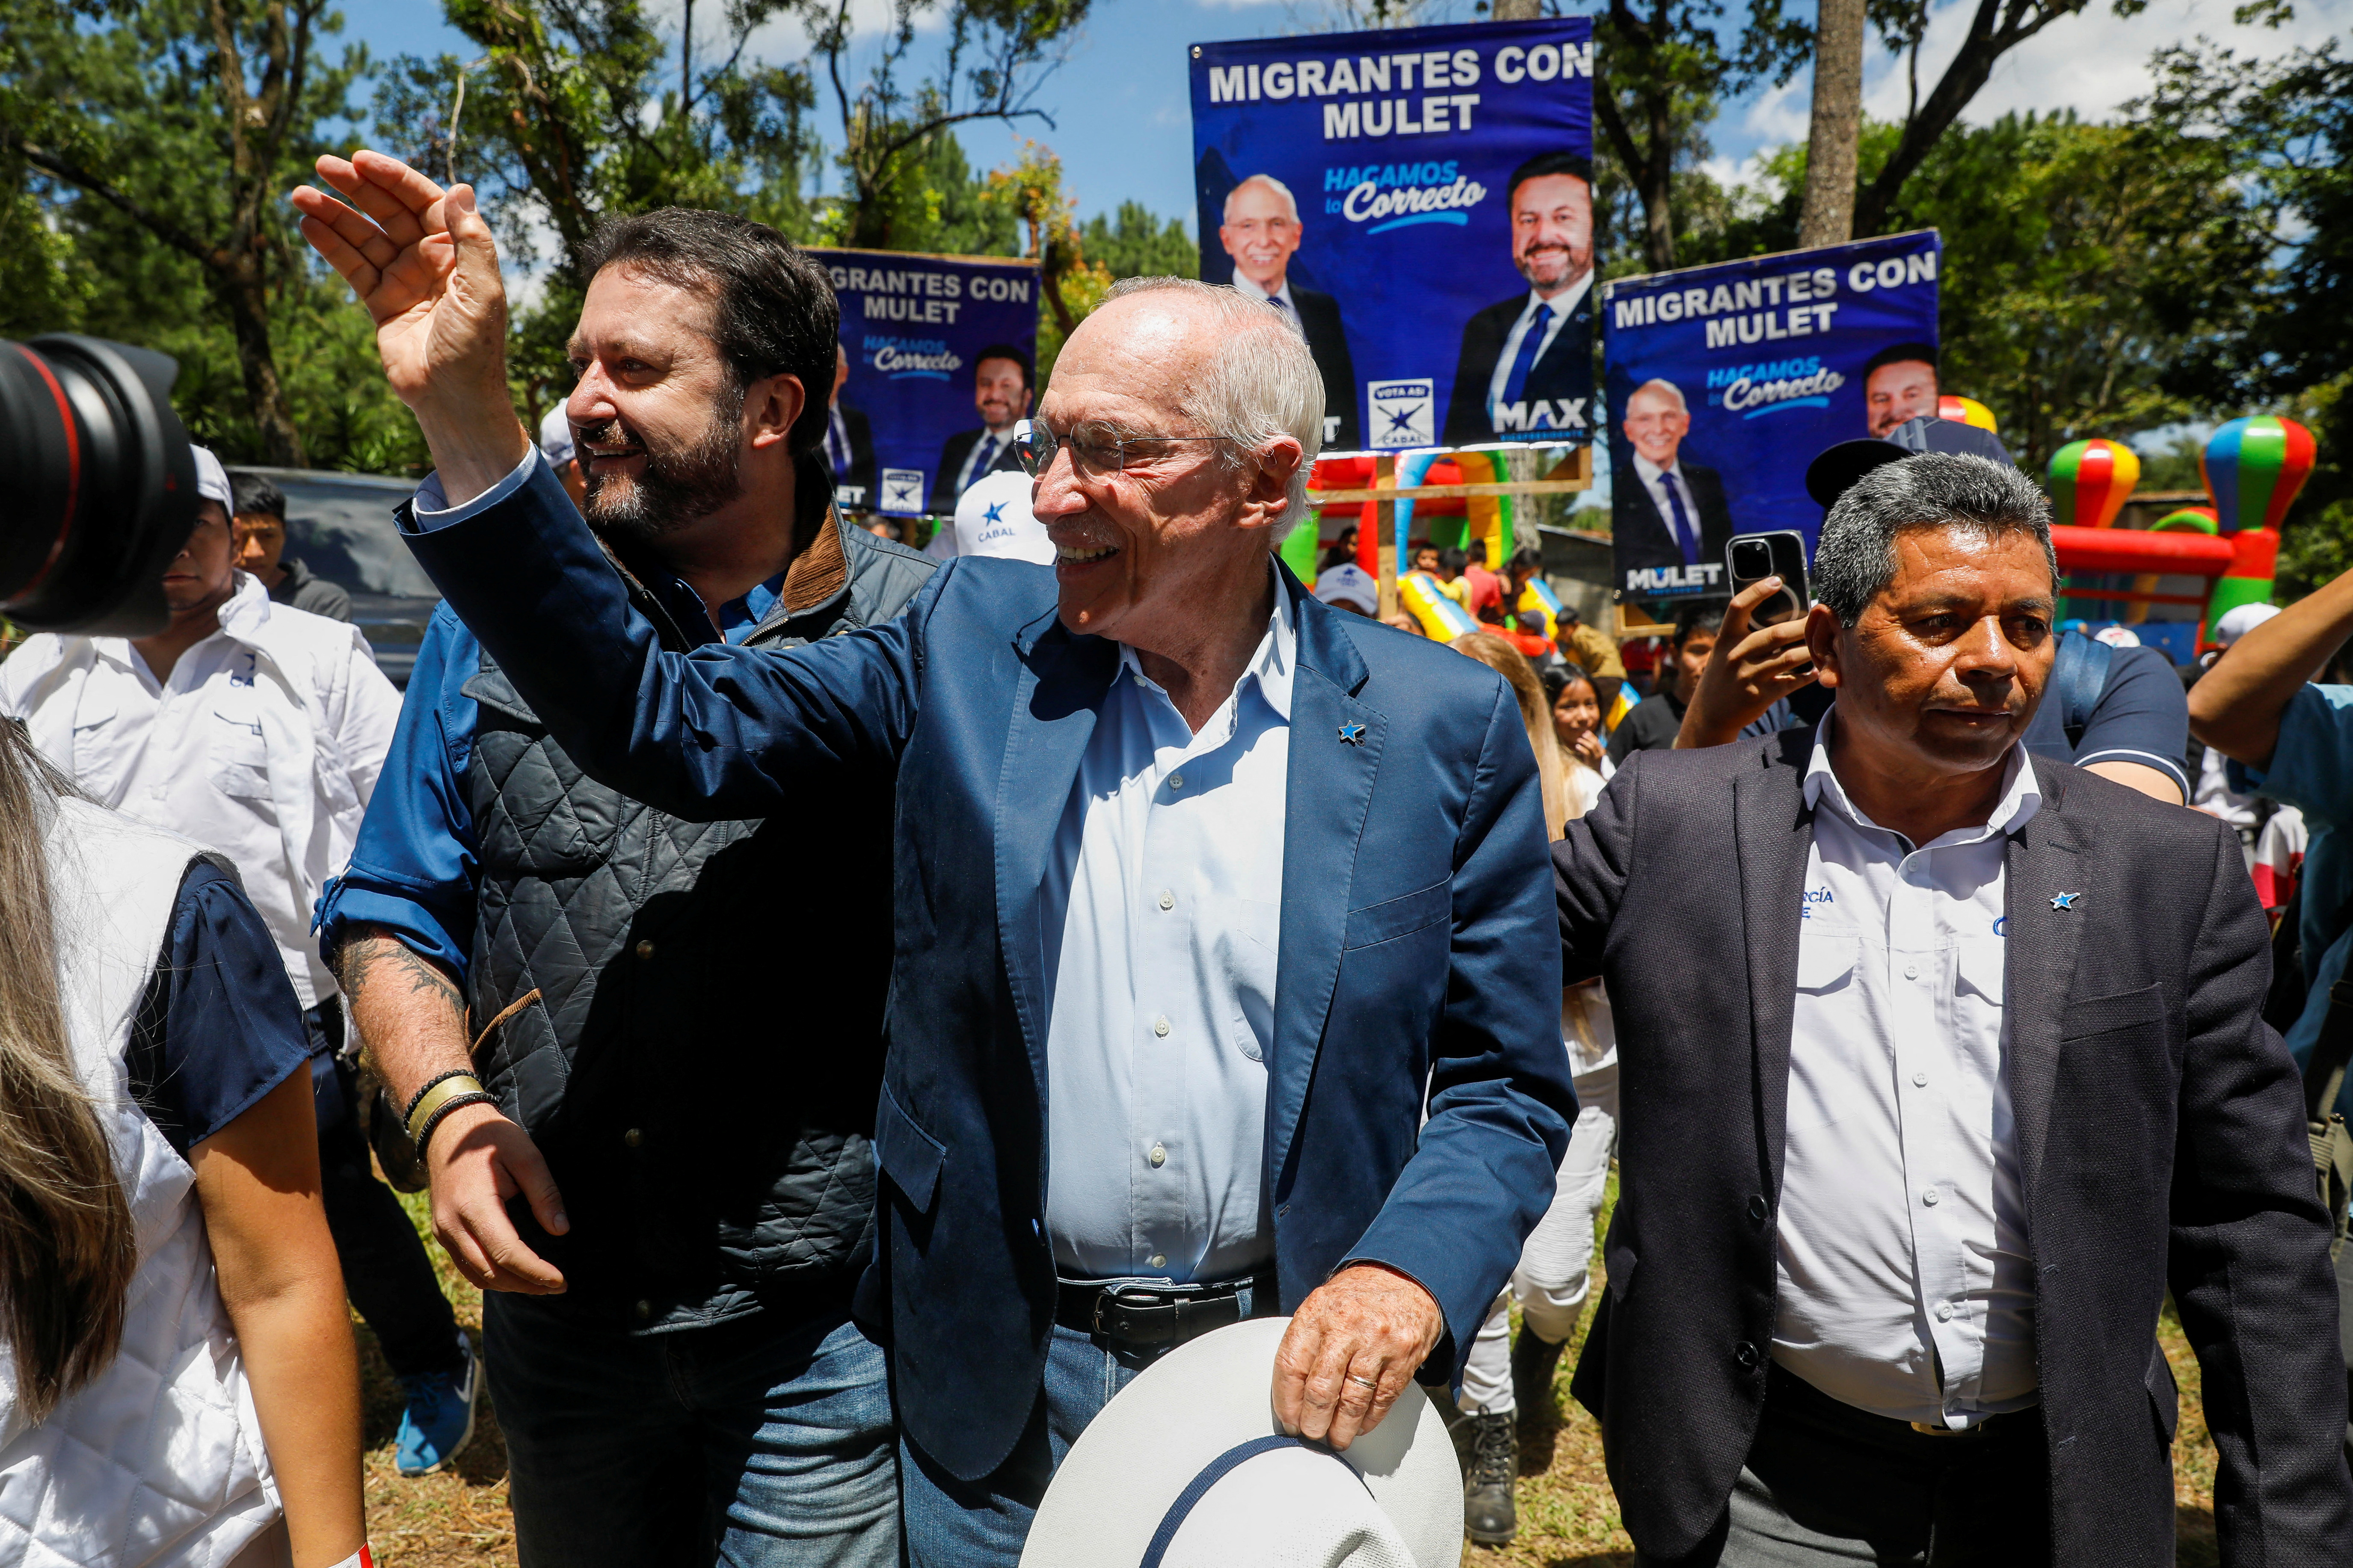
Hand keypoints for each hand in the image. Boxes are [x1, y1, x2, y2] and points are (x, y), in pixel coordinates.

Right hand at [289, 150, 528, 503]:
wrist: (454, 401)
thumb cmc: (475, 350)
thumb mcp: (482, 291)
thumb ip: (472, 240)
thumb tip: (461, 187)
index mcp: (458, 252)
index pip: (423, 201)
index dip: (393, 178)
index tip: (361, 159)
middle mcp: (430, 260)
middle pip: (389, 212)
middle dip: (356, 188)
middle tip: (322, 164)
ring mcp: (404, 280)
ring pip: (364, 237)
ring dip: (334, 214)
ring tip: (301, 194)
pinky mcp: (382, 302)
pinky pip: (353, 267)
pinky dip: (331, 246)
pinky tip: (308, 225)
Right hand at [426, 1102, 568, 1294]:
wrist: (449, 1128)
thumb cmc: (492, 1138)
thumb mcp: (527, 1155)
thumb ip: (544, 1193)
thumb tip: (561, 1230)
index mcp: (474, 1205)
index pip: (507, 1252)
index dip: (535, 1272)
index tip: (561, 1280)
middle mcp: (452, 1224)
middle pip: (491, 1272)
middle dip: (527, 1284)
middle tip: (559, 1286)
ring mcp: (444, 1231)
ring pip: (477, 1275)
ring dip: (510, 1285)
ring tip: (542, 1284)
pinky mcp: (443, 1232)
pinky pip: (467, 1265)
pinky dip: (492, 1276)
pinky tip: (516, 1274)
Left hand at [1272, 1263, 1444, 1450]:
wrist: (1404, 1279)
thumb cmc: (1355, 1299)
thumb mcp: (1321, 1305)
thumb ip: (1305, 1342)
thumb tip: (1289, 1395)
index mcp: (1317, 1312)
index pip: (1290, 1365)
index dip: (1286, 1401)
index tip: (1289, 1420)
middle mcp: (1346, 1326)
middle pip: (1320, 1389)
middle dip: (1313, 1422)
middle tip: (1311, 1434)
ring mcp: (1377, 1342)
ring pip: (1352, 1401)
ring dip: (1341, 1429)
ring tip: (1335, 1439)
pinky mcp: (1403, 1357)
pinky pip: (1381, 1400)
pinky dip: (1368, 1420)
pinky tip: (1360, 1426)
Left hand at [1571, 728, 1605, 768]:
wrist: (1597, 774)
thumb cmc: (1594, 763)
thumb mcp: (1595, 755)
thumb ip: (1592, 748)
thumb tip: (1586, 739)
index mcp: (1601, 751)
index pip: (1597, 741)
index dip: (1591, 736)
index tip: (1586, 732)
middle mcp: (1600, 753)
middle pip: (1594, 743)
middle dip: (1588, 738)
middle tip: (1582, 735)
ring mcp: (1595, 758)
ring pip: (1591, 747)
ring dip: (1584, 742)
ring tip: (1578, 740)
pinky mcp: (1590, 761)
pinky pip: (1586, 753)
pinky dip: (1581, 748)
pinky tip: (1577, 746)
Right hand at [1673, 575, 1817, 748]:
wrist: (1709, 715)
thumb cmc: (1722, 677)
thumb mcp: (1724, 652)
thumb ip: (1744, 636)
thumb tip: (1781, 616)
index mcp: (1725, 639)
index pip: (1738, 607)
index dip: (1757, 592)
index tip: (1777, 581)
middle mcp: (1736, 655)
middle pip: (1775, 633)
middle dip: (1803, 625)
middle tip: (1821, 617)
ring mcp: (1748, 677)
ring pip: (1789, 658)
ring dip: (1811, 649)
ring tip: (1825, 643)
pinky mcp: (1760, 695)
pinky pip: (1792, 682)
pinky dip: (1807, 675)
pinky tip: (1816, 670)